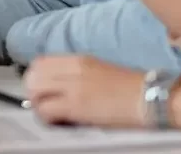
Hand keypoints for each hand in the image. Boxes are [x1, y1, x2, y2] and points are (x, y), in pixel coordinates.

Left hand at [23, 56, 145, 127]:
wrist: (148, 97)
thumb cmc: (130, 87)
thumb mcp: (99, 70)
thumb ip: (77, 73)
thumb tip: (59, 84)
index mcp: (78, 59)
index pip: (40, 62)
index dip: (36, 77)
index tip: (42, 89)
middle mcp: (72, 70)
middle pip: (33, 75)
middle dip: (33, 91)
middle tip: (42, 103)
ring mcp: (73, 87)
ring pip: (34, 91)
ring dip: (38, 104)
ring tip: (49, 113)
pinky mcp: (76, 106)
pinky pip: (46, 110)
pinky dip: (46, 117)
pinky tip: (57, 121)